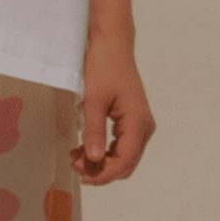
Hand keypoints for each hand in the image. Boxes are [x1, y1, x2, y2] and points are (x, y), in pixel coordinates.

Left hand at [72, 29, 153, 184]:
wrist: (112, 45)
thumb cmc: (105, 65)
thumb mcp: (93, 99)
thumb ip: (94, 131)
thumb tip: (94, 159)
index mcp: (138, 121)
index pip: (125, 160)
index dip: (104, 174)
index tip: (83, 175)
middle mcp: (144, 126)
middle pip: (126, 163)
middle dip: (102, 170)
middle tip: (75, 164)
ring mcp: (140, 123)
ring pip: (124, 156)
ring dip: (102, 162)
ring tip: (77, 157)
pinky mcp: (132, 120)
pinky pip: (121, 145)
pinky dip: (104, 152)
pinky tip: (85, 149)